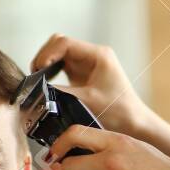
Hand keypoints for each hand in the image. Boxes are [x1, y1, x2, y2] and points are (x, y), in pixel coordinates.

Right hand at [29, 34, 153, 137]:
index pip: (64, 43)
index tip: (38, 69)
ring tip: (38, 80)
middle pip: (59, 44)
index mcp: (98, 55)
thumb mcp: (86, 102)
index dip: (47, 54)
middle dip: (44, 57)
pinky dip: (50, 73)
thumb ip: (59, 93)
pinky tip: (46, 85)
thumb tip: (36, 90)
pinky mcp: (82, 75)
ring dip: (46, 64)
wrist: (134, 126)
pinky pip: (61, 67)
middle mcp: (92, 55)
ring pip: (58, 54)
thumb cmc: (119, 113)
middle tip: (35, 76)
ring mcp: (87, 64)